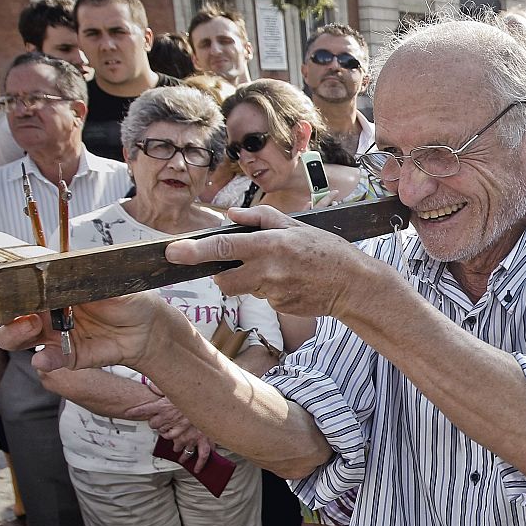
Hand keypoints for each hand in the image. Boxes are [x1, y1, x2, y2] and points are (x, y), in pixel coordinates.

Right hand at [0, 290, 172, 373]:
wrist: (147, 327)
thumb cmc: (127, 297)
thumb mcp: (108, 278)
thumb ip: (82, 274)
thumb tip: (62, 265)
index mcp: (52, 288)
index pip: (19, 286)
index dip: (9, 287)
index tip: (8, 285)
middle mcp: (46, 310)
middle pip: (8, 313)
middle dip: (7, 312)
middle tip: (24, 309)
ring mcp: (53, 334)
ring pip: (16, 337)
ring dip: (16, 334)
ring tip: (32, 327)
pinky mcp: (65, 355)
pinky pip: (47, 359)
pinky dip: (43, 360)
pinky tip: (45, 358)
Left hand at [167, 206, 380, 319]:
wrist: (354, 285)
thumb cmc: (327, 250)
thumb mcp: (296, 226)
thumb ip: (261, 219)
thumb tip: (230, 217)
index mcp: (270, 245)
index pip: (223, 248)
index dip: (193, 251)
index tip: (171, 252)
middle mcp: (268, 270)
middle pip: (224, 280)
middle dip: (223, 275)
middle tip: (239, 266)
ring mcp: (273, 292)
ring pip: (245, 289)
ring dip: (252, 281)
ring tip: (281, 272)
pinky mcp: (280, 308)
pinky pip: (264, 299)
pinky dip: (272, 291)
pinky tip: (292, 284)